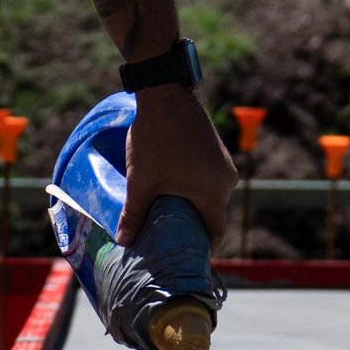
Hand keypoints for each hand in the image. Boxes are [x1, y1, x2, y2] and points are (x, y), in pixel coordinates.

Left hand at [120, 83, 234, 245]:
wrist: (165, 94)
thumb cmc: (155, 139)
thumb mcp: (141, 180)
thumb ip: (134, 214)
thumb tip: (124, 242)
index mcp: (213, 193)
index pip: (215, 232)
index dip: (201, 247)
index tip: (186, 255)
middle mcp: (226, 180)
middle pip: (213, 214)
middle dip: (193, 226)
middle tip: (170, 238)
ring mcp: (224, 164)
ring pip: (210, 196)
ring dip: (193, 205)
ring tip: (169, 214)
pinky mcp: (218, 151)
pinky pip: (210, 179)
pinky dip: (196, 188)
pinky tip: (175, 189)